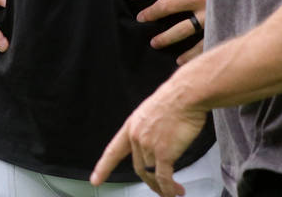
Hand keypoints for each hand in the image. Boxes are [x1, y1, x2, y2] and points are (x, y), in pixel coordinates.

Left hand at [90, 79, 207, 195]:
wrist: (186, 94)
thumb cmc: (176, 97)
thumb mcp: (153, 110)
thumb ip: (151, 127)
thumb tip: (159, 137)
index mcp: (132, 126)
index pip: (113, 151)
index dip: (103, 168)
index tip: (96, 180)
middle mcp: (137, 137)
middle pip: (138, 167)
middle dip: (150, 182)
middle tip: (159, 188)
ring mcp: (149, 146)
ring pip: (151, 175)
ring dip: (162, 188)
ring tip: (171, 192)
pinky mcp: (164, 153)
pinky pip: (164, 178)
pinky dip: (169, 189)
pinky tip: (173, 192)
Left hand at [130, 0, 208, 63]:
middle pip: (168, 6)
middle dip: (150, 13)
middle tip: (140, 18)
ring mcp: (211, 15)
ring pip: (181, 29)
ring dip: (164, 38)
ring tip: (153, 43)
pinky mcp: (221, 29)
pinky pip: (201, 46)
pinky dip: (189, 55)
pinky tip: (179, 60)